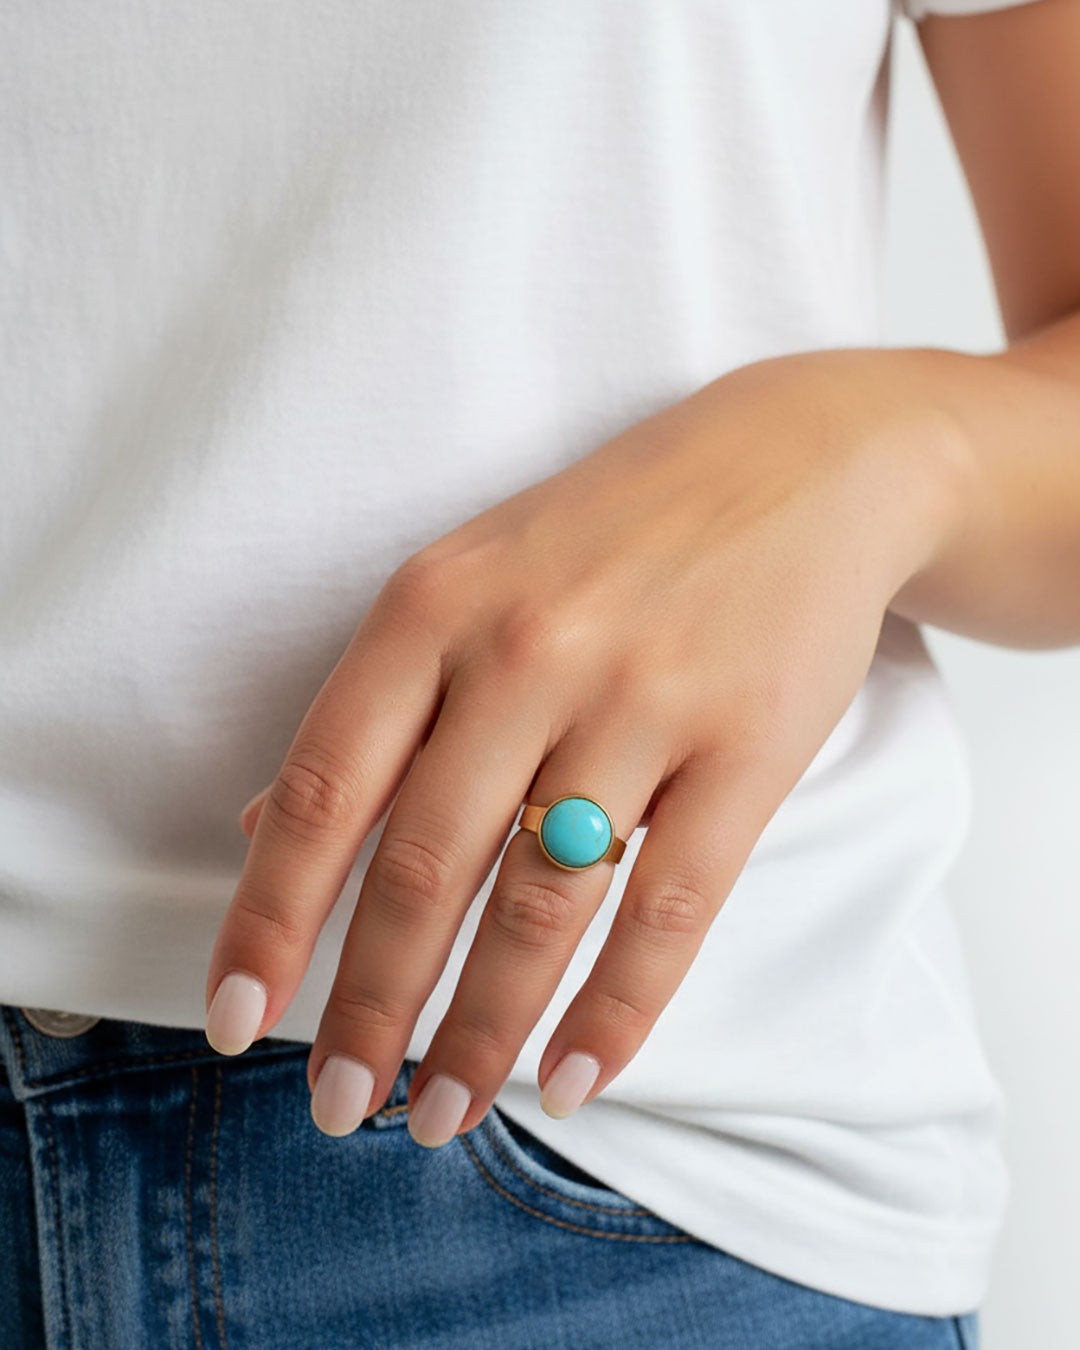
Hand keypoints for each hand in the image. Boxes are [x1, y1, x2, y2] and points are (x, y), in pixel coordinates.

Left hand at [204, 348, 962, 1144]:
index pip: (323, 790)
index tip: (235, 1024)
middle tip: (336, 1107)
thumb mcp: (469, 578)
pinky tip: (575, 1081)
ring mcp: (645, 698)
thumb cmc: (611, 532)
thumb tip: (263, 829)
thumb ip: (375, 705)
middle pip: (428, 865)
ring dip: (482, 1031)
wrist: (797, 464)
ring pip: (545, 903)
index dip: (269, 920)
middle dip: (370, 1007)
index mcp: (434, 606)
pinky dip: (618, 1011)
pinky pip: (672, 909)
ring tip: (440, 1115)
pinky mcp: (750, 746)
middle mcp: (528, 651)